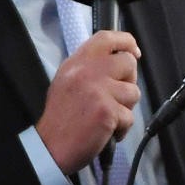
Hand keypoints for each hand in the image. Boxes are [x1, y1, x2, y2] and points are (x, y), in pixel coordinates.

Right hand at [36, 31, 141, 173]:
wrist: (50, 146)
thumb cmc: (60, 117)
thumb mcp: (67, 81)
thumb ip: (90, 67)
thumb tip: (121, 58)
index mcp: (77, 62)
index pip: (106, 38)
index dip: (126, 41)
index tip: (134, 51)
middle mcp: (88, 71)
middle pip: (128, 63)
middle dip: (129, 80)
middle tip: (117, 96)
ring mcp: (99, 90)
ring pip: (133, 92)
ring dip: (125, 107)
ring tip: (108, 116)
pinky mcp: (108, 111)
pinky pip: (130, 116)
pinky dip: (122, 128)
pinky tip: (107, 131)